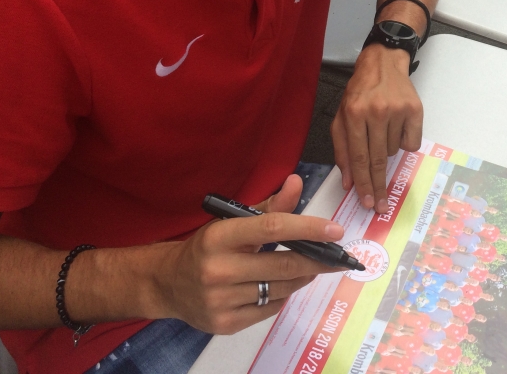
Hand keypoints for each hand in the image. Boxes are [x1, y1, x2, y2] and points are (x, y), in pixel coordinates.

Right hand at [155, 175, 344, 333]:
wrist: (167, 283)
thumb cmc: (207, 247)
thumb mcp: (231, 221)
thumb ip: (268, 206)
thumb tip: (296, 183)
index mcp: (219, 236)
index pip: (272, 228)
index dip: (307, 228)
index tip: (335, 230)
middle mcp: (218, 269)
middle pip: (283, 265)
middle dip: (317, 260)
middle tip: (339, 257)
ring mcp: (220, 300)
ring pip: (280, 289)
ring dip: (303, 277)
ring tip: (312, 268)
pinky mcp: (225, 323)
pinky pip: (270, 309)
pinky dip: (283, 295)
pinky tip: (283, 285)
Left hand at [331, 44, 423, 212]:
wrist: (383, 63)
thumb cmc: (359, 92)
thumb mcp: (341, 116)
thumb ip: (342, 149)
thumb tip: (348, 182)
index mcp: (353, 113)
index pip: (358, 157)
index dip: (362, 183)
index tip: (367, 202)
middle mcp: (375, 111)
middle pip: (377, 159)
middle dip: (378, 186)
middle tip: (380, 205)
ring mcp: (397, 110)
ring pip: (394, 151)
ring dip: (387, 149)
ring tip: (382, 130)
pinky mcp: (415, 109)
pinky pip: (411, 143)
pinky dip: (404, 142)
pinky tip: (397, 127)